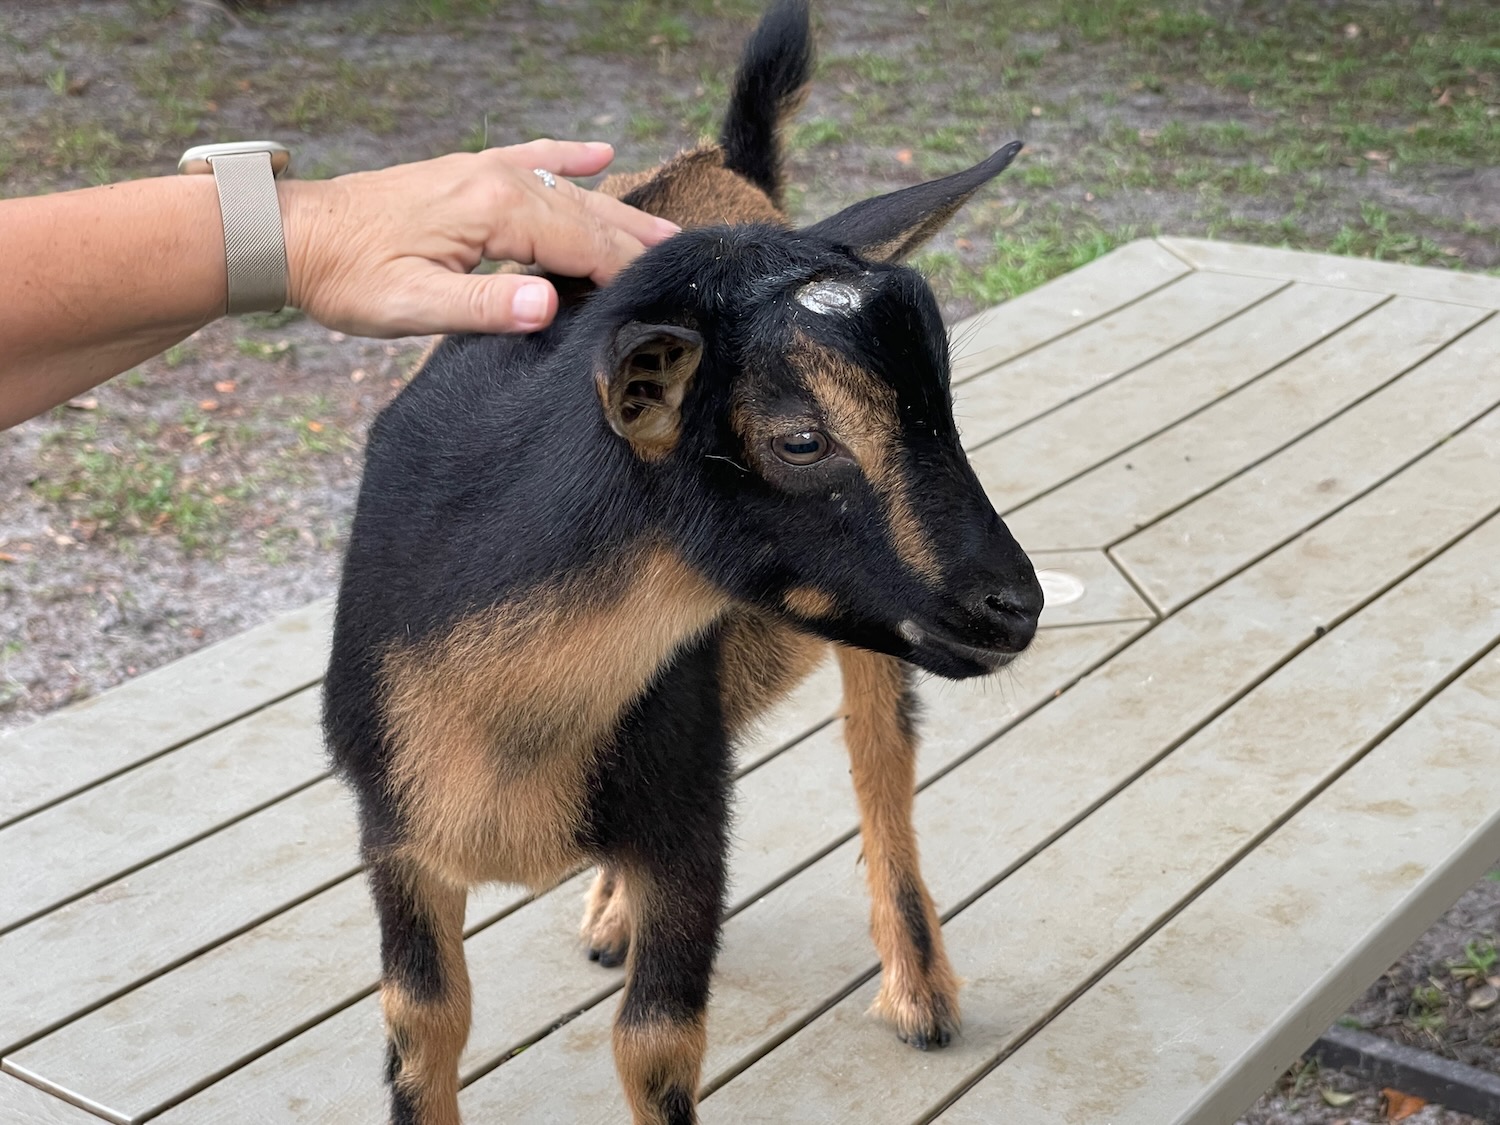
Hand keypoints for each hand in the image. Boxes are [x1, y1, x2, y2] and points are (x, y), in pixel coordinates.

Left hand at [278, 140, 677, 337]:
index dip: (623, 273)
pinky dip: (570, 159)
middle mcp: (497, 181)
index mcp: (493, 211)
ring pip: (568, 191)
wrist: (294, 238)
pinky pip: (534, 161)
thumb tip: (546, 305)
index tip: (660, 297)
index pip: (581, 245)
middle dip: (634, 243)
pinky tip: (600, 154)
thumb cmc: (349, 277)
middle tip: (682, 266)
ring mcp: (484, 172)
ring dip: (616, 211)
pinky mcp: (468, 176)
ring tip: (663, 230)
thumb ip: (482, 307)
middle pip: (585, 215)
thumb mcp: (410, 306)